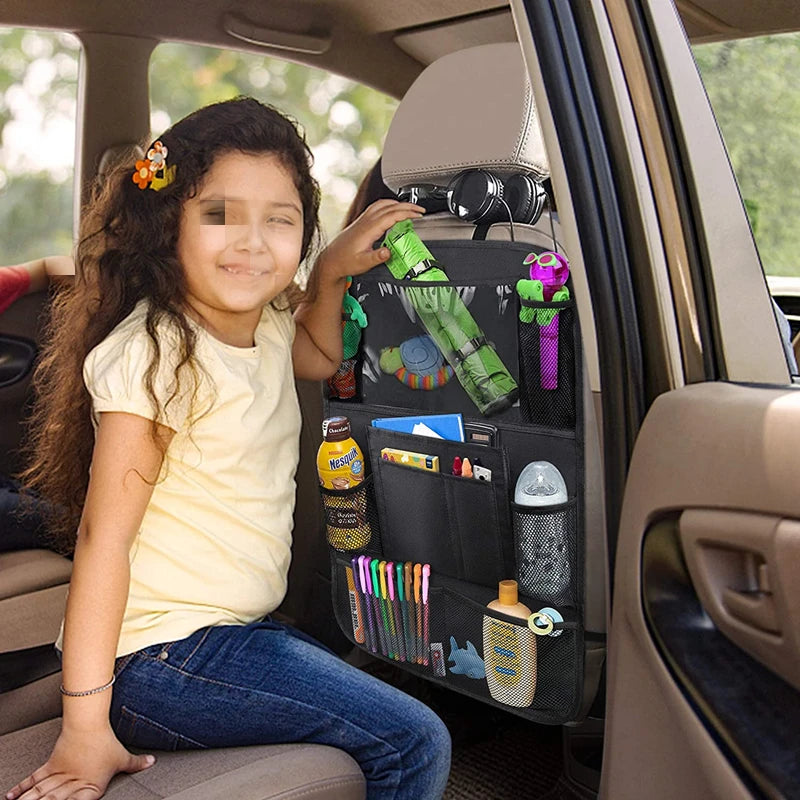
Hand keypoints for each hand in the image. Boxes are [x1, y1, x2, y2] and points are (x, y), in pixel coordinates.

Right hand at [5, 726, 154, 799]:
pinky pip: (34, 780)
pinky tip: (11, 796)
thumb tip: (153, 762)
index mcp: (89, 789)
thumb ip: (136, 763)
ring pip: (40, 795)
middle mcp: (71, 785)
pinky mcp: (50, 766)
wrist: (88, 724)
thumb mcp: (122, 756)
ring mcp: (58, 776)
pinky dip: (22, 788)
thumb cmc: (106, 742)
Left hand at [319, 199, 423, 279]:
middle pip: (389, 206)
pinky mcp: (361, 221)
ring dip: (398, 203)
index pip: (391, 215)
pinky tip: (393, 209)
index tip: (418, 215)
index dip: (406, 213)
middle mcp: (365, 221)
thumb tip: (388, 252)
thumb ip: (376, 258)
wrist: (331, 260)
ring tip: (410, 208)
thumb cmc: (345, 261)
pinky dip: (389, 205)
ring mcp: (363, 219)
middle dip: (407, 206)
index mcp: (368, 229)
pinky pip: (377, 206)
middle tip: (420, 210)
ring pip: (383, 204)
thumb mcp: (363, 263)